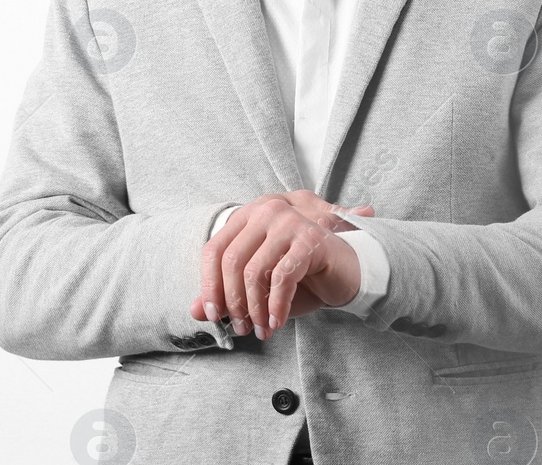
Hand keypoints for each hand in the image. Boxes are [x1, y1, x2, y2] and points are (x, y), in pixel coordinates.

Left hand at [189, 191, 374, 338]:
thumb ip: (227, 294)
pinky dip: (277, 306)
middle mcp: (266, 212)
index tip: (213, 316)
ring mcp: (289, 223)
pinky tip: (277, 322)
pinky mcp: (310, 239)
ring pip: (255, 272)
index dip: (209, 286)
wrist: (347, 271)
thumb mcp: (259, 288)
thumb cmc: (302, 277)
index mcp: (248, 216)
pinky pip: (282, 278)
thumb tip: (194, 310)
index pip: (214, 250)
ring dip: (255, 309)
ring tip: (262, 330)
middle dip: (234, 303)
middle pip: (232, 262)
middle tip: (242, 329)